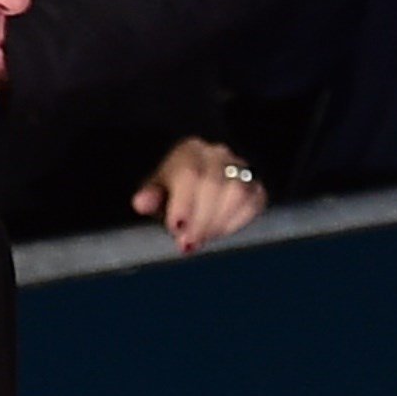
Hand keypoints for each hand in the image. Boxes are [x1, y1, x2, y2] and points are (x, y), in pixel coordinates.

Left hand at [134, 136, 265, 254]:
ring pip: (237, 192)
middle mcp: (216, 154)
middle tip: (188, 243)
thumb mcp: (156, 194)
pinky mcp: (255, 185)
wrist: (197, 185)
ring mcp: (239, 168)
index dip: (184, 203)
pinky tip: (219, 231)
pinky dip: (237, 222)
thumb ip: (150, 198)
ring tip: (202, 237)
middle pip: (214, 184)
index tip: (177, 228)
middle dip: (200, 220)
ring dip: (218, 222)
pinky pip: (254, 201)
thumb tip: (140, 202)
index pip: (189, 174)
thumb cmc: (172, 193)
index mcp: (188, 152)